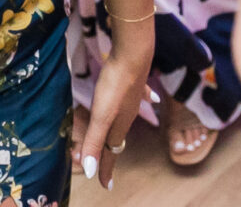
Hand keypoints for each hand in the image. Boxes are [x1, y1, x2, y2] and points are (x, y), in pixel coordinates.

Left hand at [69, 28, 151, 189]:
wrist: (133, 55)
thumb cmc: (115, 85)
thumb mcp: (100, 116)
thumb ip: (94, 142)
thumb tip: (90, 172)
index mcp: (118, 125)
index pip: (110, 152)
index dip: (106, 169)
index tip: (105, 186)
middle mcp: (128, 115)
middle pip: (117, 138)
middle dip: (110, 153)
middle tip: (105, 166)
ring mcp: (133, 98)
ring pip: (125, 120)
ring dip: (119, 133)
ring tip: (117, 141)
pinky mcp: (135, 82)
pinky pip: (140, 97)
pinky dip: (144, 101)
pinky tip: (151, 99)